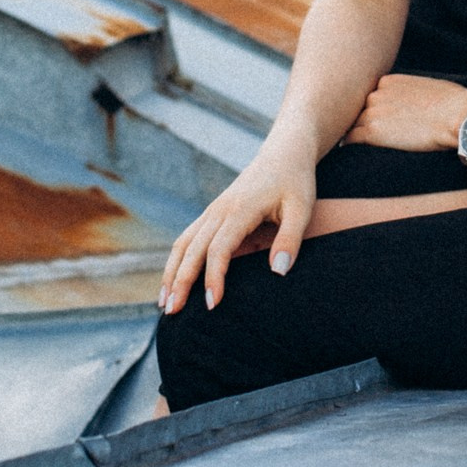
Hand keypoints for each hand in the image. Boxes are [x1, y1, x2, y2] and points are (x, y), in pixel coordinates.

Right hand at [160, 142, 313, 314]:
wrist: (284, 153)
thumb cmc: (296, 181)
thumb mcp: (302, 209)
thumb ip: (291, 239)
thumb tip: (277, 272)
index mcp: (240, 209)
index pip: (219, 248)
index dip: (213, 277)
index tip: (212, 304)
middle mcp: (220, 209)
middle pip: (193, 249)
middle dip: (181, 281)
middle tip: (173, 313)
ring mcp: (213, 210)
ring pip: (183, 243)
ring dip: (171, 272)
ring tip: (164, 303)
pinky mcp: (213, 213)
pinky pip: (188, 237)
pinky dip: (177, 260)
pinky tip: (173, 280)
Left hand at [343, 74, 466, 154]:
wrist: (455, 115)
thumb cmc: (451, 103)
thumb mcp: (427, 87)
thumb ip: (411, 92)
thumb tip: (416, 103)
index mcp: (389, 81)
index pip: (370, 96)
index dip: (370, 108)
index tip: (370, 116)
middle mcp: (376, 94)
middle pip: (359, 108)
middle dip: (359, 118)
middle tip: (351, 128)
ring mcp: (373, 112)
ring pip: (353, 122)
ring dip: (351, 130)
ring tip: (343, 138)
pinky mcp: (373, 132)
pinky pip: (351, 137)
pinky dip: (346, 141)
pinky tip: (343, 146)